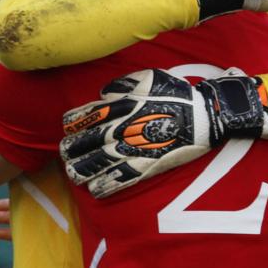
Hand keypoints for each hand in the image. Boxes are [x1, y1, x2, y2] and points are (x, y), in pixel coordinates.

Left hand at [60, 67, 267, 198]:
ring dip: (80, 170)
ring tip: (73, 173)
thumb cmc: (175, 94)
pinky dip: (103, 186)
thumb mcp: (147, 78)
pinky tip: (94, 190)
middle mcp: (119, 130)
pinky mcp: (144, 167)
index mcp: (117, 107)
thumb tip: (103, 96)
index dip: (72, 124)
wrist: (202, 117)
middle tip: (65, 153)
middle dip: (70, 149)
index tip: (67, 129)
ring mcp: (130, 150)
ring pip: (95, 164)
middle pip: (83, 143)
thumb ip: (120, 85)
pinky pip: (118, 180)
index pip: (83, 117)